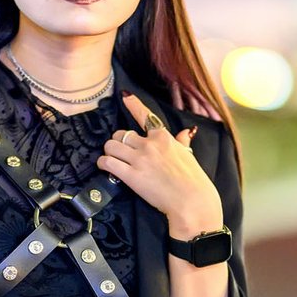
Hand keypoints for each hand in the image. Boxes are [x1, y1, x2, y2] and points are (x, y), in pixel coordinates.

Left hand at [96, 92, 222, 232]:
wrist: (191, 200)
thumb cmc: (193, 179)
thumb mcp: (188, 155)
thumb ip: (182, 142)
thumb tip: (186, 132)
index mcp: (163, 137)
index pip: (145, 115)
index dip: (133, 104)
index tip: (125, 96)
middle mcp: (149, 144)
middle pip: (121, 134)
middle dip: (118, 142)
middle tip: (121, 152)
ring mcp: (139, 159)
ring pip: (111, 146)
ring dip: (109, 152)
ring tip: (112, 160)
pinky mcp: (130, 175)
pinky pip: (108, 163)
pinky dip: (103, 164)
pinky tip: (105, 167)